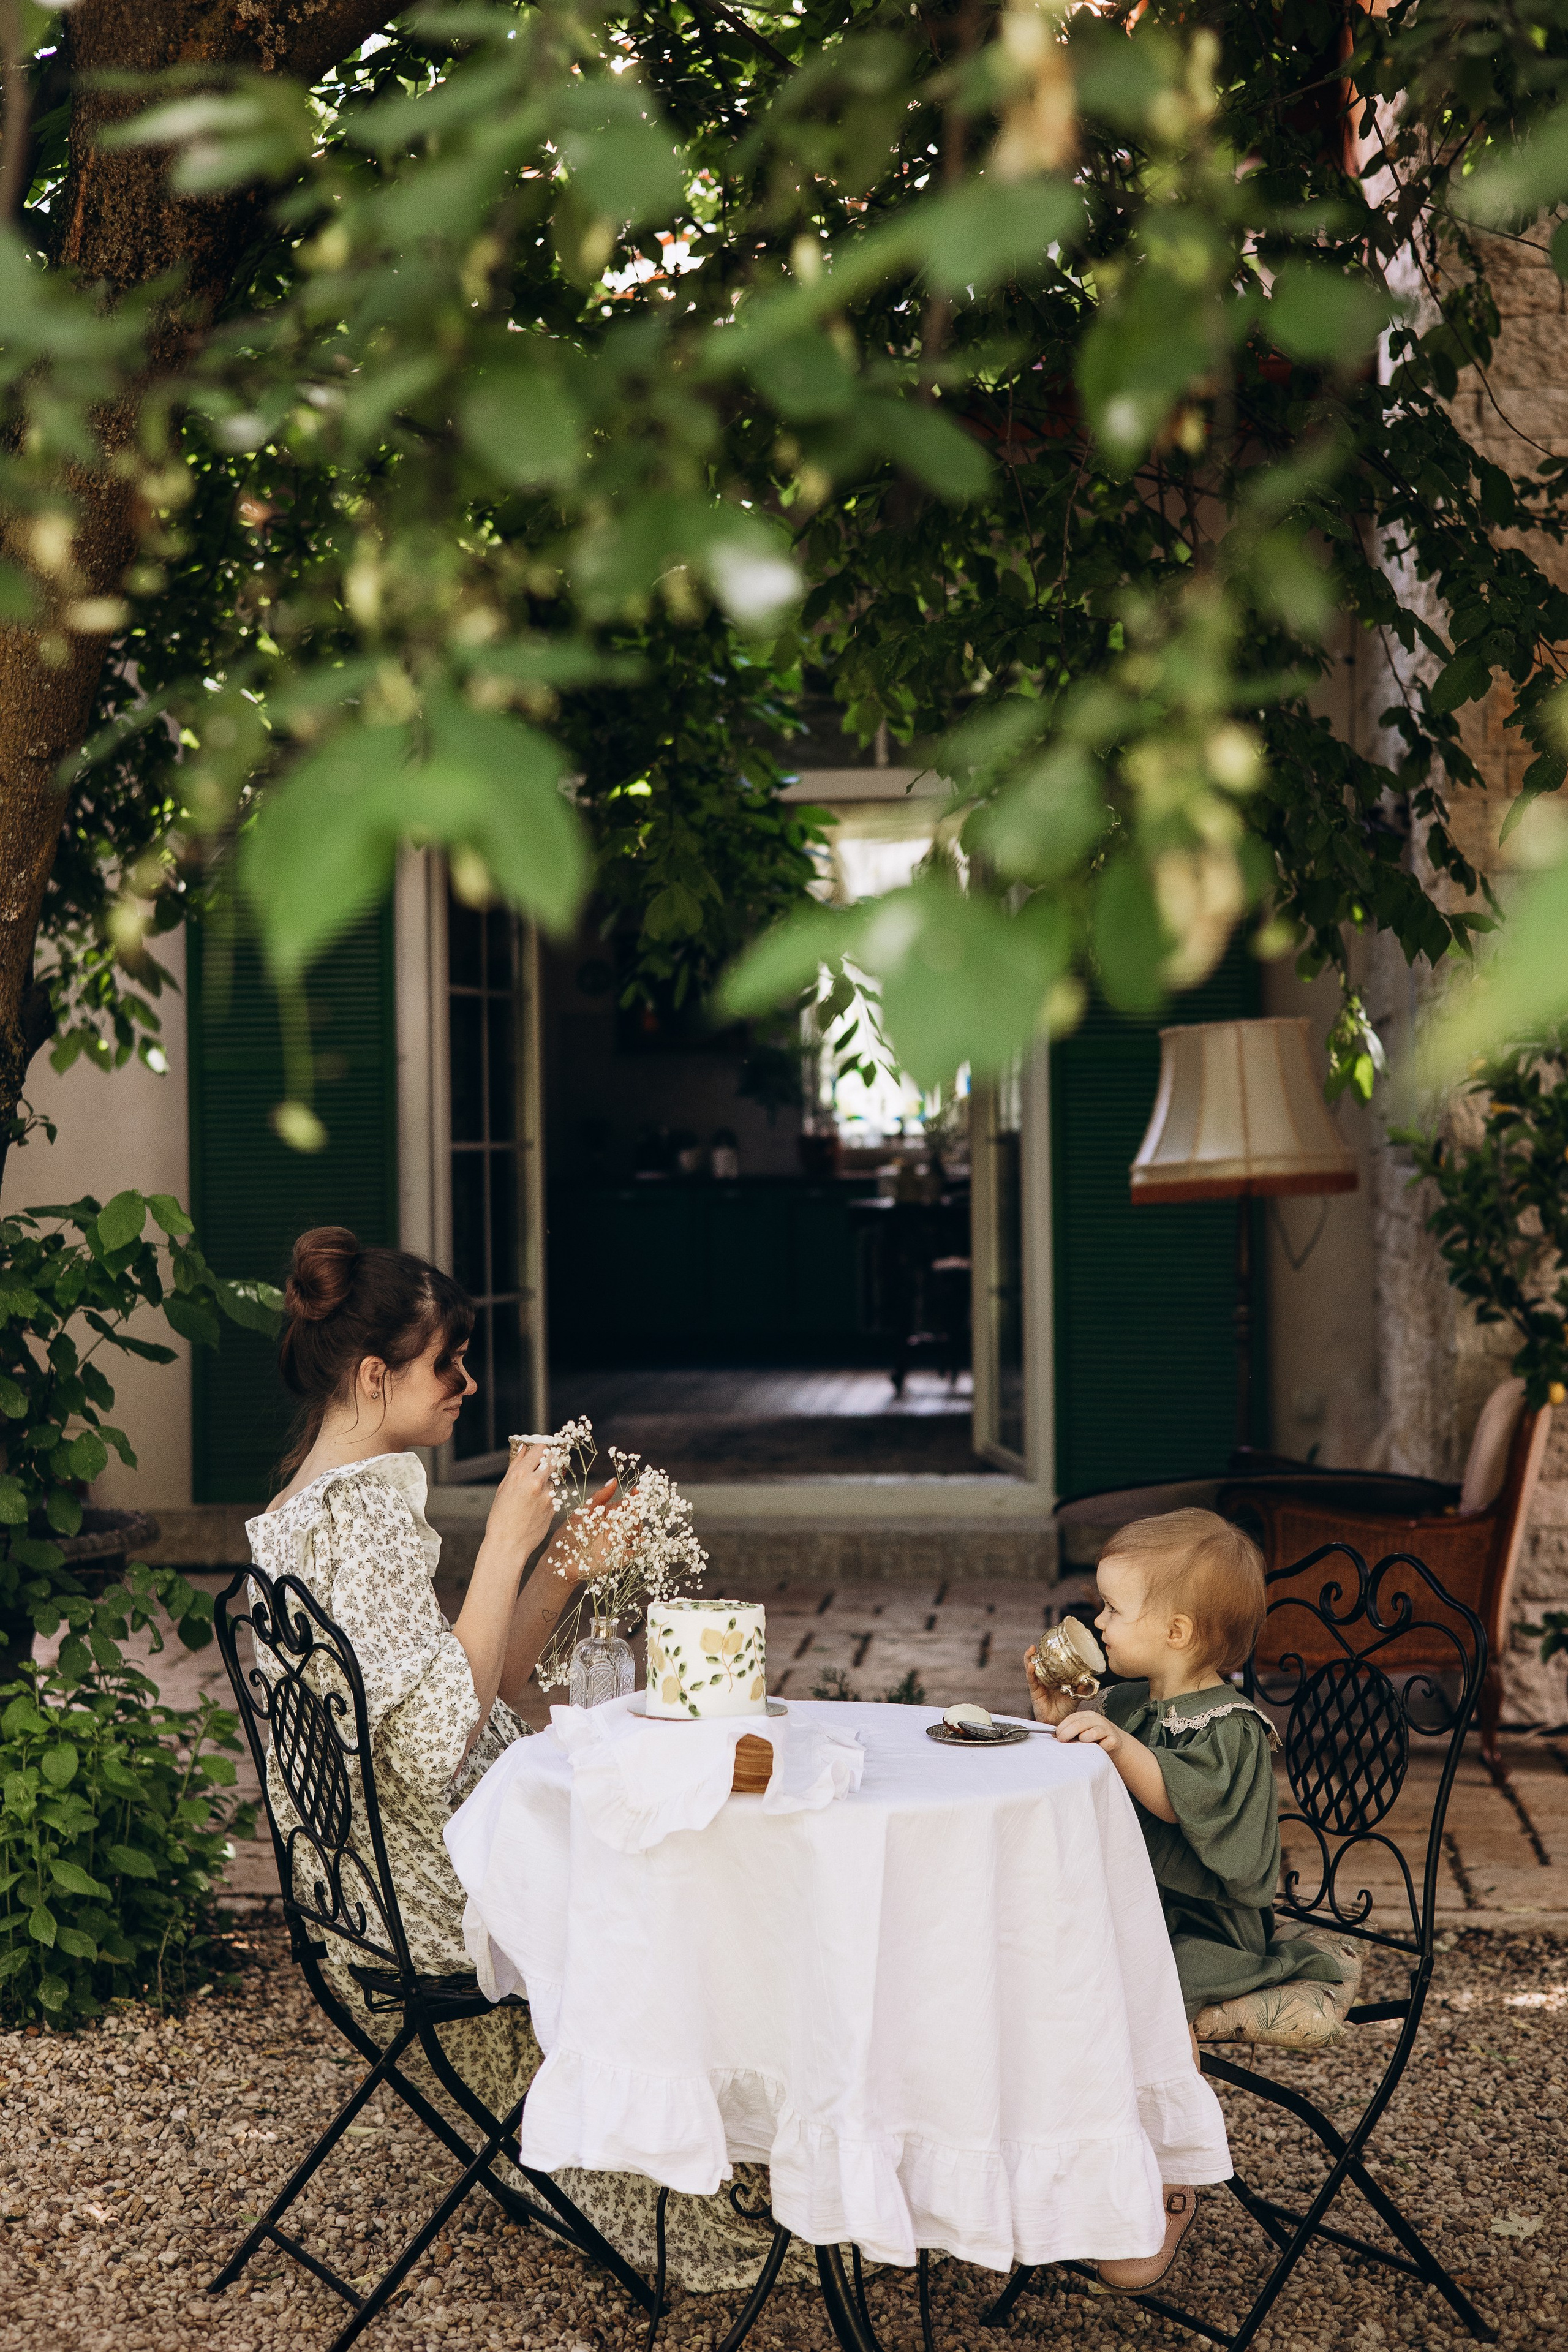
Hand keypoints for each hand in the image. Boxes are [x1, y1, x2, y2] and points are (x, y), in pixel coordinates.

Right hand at [484, 1442, 555, 1563]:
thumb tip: (523, 1448)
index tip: (539, 1453)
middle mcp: (536, 1482)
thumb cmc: (501, 1517)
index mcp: (520, 1475)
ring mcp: (548, 1495)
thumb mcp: (503, 1488)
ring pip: (554, 1478)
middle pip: (553, 1459)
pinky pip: (554, 1494)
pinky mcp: (555, 1507)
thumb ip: (515, 1466)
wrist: (508, 1544)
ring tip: (532, 1496)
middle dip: (548, 1461)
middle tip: (540, 1468)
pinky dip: (548, 1496)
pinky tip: (535, 1508)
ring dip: (547, 1481)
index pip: (541, 1448)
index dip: (541, 1449)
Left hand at [545, 1480, 634, 1582]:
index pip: (623, 1506)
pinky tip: (639, 1543)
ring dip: (637, 1527)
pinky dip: (637, 1549)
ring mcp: (616, 1545)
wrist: (559, 1561)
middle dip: (637, 1510)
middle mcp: (614, 1529)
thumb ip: (597, 1498)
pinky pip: (630, 1554)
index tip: (637, 1490)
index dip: (631, 1498)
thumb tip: (613, 1481)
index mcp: (606, 1517)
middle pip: (631, 1519)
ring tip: (636, 1520)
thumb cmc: (568, 1535)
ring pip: (633, 1534)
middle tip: (638, 1504)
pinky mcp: (615, 1560)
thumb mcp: (581, 1513)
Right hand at [1023, 1648, 1082, 1726]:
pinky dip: (1030, 1672)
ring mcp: (1040, 1684)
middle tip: (1037, 1645)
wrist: (1059, 1723)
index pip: (1051, 1663)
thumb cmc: (1066, 1710)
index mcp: (1056, 1678)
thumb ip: (1081, 1687)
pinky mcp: (1035, 1691)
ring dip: (1030, 1659)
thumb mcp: (1076, 1695)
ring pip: (1032, 1668)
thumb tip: (1088, 1677)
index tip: (1051, 1644)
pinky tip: (1031, 1666)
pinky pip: (1031, 1680)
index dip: (1049, 1654)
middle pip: (1039, 1663)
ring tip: (1031, 1650)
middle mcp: (1046, 1679)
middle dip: (1037, 1654)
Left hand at [1053, 1711, 1121, 1756]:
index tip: (1056, 1736)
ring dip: (1084, 1740)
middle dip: (1067, 1733)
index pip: (1072, 1718)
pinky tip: (1097, 1750)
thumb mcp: (1082, 1731)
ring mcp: (1106, 1729)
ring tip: (1082, 1744)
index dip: (1062, 1727)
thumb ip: (1071, 1731)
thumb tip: (1054, 1735)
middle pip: (1079, 1724)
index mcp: (1087, 1716)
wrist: (1116, 1743)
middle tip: (1062, 1741)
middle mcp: (1097, 1720)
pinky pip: (1105, 1744)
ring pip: (1092, 1733)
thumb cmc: (1095, 1738)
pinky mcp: (1114, 1740)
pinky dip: (1099, 1748)